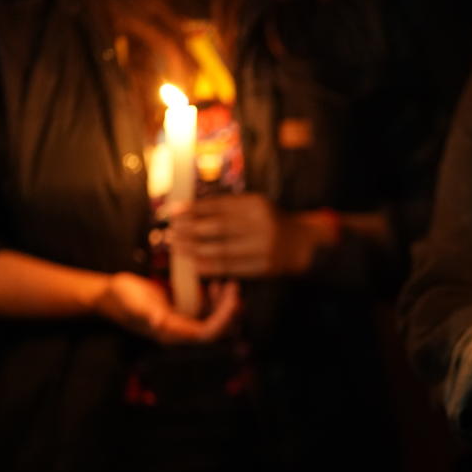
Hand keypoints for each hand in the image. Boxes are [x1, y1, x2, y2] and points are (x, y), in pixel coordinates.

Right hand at [95, 272, 238, 343]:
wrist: (110, 295)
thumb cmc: (121, 298)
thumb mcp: (132, 302)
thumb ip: (145, 312)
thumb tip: (157, 322)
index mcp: (171, 334)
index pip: (206, 334)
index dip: (223, 320)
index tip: (232, 300)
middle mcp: (180, 333)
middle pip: (215, 329)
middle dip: (229, 311)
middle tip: (234, 287)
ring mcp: (183, 324)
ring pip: (214, 320)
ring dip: (225, 305)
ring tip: (228, 284)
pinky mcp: (183, 314)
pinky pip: (207, 312)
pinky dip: (216, 301)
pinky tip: (216, 285)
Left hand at [171, 194, 338, 277]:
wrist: (302, 244)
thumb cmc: (270, 222)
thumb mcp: (255, 206)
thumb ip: (228, 207)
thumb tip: (188, 210)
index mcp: (257, 204)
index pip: (218, 206)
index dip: (193, 209)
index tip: (172, 211)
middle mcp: (261, 224)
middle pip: (217, 227)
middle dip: (189, 230)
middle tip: (170, 231)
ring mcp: (263, 247)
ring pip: (221, 249)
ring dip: (194, 249)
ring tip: (175, 247)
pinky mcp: (263, 266)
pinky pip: (230, 267)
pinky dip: (208, 266)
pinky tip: (192, 264)